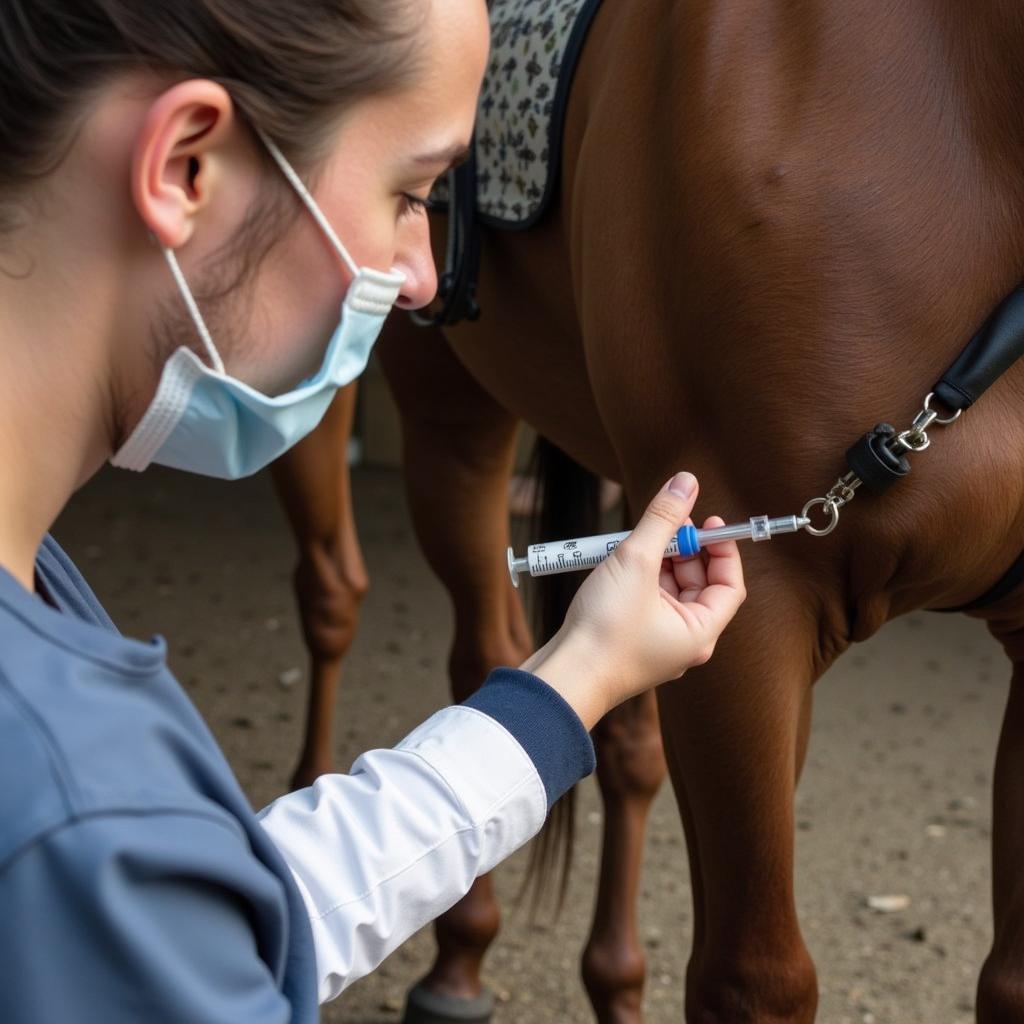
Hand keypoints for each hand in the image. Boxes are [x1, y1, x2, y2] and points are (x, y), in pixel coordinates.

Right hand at [521, 472, 745, 728]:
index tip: (705, 521)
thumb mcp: (637, 562)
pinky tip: (615, 565)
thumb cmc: (605, 630)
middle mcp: (683, 642)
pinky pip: (645, 603)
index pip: (730, 585)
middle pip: (698, 585)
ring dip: (656, 563)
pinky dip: (637, 580)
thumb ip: (662, 518)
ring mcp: (655, 645)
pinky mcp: (629, 643)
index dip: (722, 549)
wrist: (563, 677)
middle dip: (683, 551)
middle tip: (664, 524)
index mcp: (700, 632)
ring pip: (668, 592)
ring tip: (632, 544)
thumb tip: (686, 482)